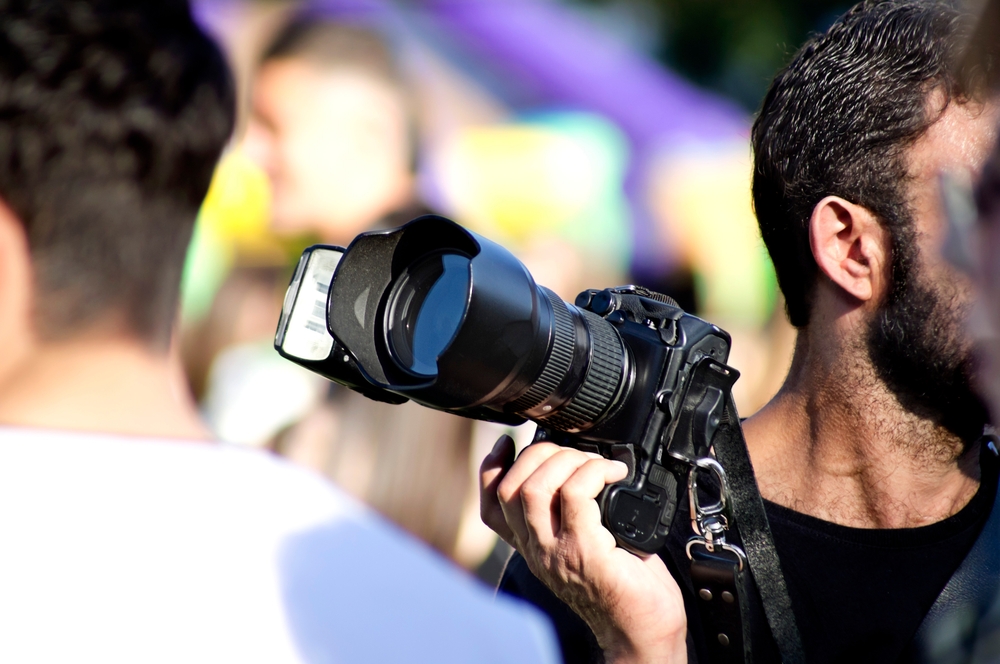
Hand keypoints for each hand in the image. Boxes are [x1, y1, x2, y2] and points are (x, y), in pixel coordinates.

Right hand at [481, 436, 686, 663]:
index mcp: (534, 547)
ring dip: (567, 460)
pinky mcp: (585, 552)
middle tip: (574, 453)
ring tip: (594, 463)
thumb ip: (574, 515)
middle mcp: (537, 551)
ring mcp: (557, 552)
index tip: (510, 443)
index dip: (492, 468)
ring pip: (536, 488)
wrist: (644, 632)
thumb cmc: (626, 589)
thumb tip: (586, 466)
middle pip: (510, 488)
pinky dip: (595, 472)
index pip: (492, 505)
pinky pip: (577, 494)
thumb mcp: (589, 545)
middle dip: (538, 454)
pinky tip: (614, 473)